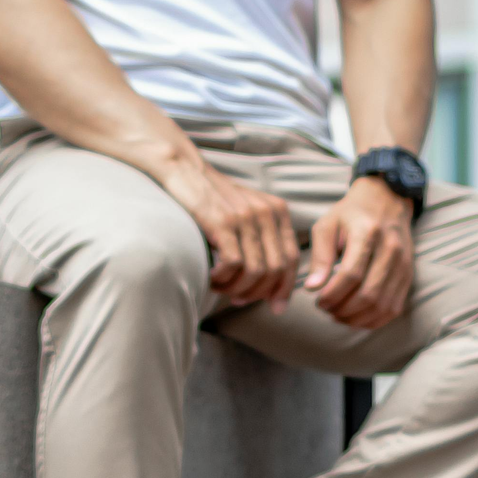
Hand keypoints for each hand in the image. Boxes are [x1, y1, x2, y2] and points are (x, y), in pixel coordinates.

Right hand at [163, 153, 298, 307]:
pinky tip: (211, 277)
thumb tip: (268, 281)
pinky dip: (223, 279)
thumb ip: (262, 238)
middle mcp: (266, 213)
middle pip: (276, 270)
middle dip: (258, 293)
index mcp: (277, 211)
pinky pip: (234, 265)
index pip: (292, 259)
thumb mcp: (247, 212)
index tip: (276, 307)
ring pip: (256, 271)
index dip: (285, 288)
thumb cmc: (213, 198)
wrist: (185, 171)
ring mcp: (246, 217)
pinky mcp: (223, 222)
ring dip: (237, 288)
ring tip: (221, 288)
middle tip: (238, 299)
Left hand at [303, 177, 414, 330]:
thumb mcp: (327, 225)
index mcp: (367, 232)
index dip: (332, 294)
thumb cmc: (350, 215)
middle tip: (326, 309)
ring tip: (338, 314)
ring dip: (357, 318)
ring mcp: (403, 263)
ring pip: (382, 305)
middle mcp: (390, 248)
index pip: (351, 274)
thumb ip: (320, 256)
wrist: (387, 200)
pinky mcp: (409, 275)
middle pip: (368, 294)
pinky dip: (373, 320)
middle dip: (343, 309)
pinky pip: (393, 308)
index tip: (319, 301)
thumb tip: (312, 288)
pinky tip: (356, 317)